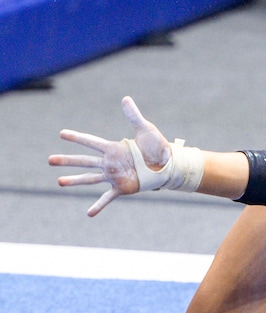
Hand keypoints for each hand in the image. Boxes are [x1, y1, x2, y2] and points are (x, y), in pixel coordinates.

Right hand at [49, 97, 169, 215]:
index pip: (91, 141)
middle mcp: (110, 162)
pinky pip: (107, 197)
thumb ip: (134, 116)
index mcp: (114, 148)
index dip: (77, 137)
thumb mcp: (145, 129)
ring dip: (75, 180)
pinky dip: (98, 206)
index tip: (62, 133)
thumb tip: (125, 99)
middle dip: (67, 160)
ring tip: (59, 182)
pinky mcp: (122, 188)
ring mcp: (114, 176)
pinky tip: (89, 213)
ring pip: (90, 178)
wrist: (167, 165)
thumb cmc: (157, 146)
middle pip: (84, 161)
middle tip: (49, 160)